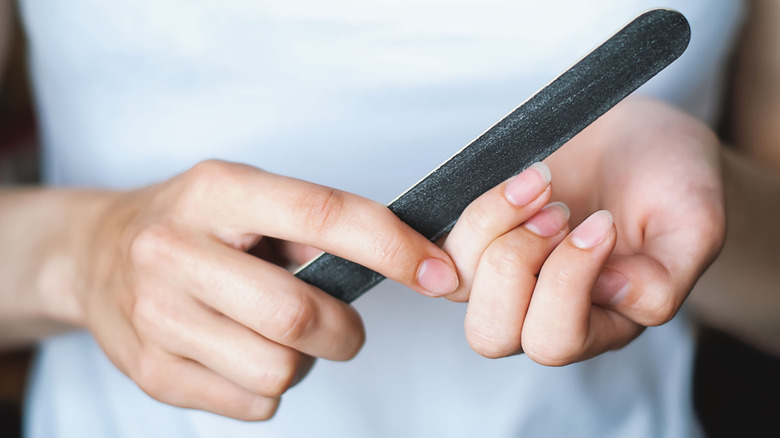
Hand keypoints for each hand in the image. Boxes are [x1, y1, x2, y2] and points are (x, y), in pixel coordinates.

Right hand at [73, 160, 459, 419]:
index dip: (391, 247)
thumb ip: (313, 226)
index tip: (437, 272)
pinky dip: (269, 386)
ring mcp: (156, 316)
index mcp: (216, 191)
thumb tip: (406, 261)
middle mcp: (175, 250)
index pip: (321, 214)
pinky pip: (253, 404)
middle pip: (298, 314)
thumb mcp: (244, 195)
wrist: (92, 255)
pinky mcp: (152, 372)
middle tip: (342, 325)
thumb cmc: (192, 223)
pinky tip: (243, 353)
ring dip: (304, 360)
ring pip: (279, 370)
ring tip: (276, 334)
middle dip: (344, 330)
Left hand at [442, 96, 725, 364]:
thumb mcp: (695, 225)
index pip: (555, 340)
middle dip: (515, 264)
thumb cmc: (671, 182)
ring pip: (460, 287)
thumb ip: (666, 278)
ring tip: (540, 183)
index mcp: (600, 324)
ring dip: (493, 227)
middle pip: (491, 334)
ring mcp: (507, 275)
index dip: (567, 281)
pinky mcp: (481, 239)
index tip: (604, 221)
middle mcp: (544, 310)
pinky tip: (519, 181)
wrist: (638, 138)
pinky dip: (473, 212)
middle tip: (557, 212)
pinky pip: (445, 247)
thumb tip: (612, 295)